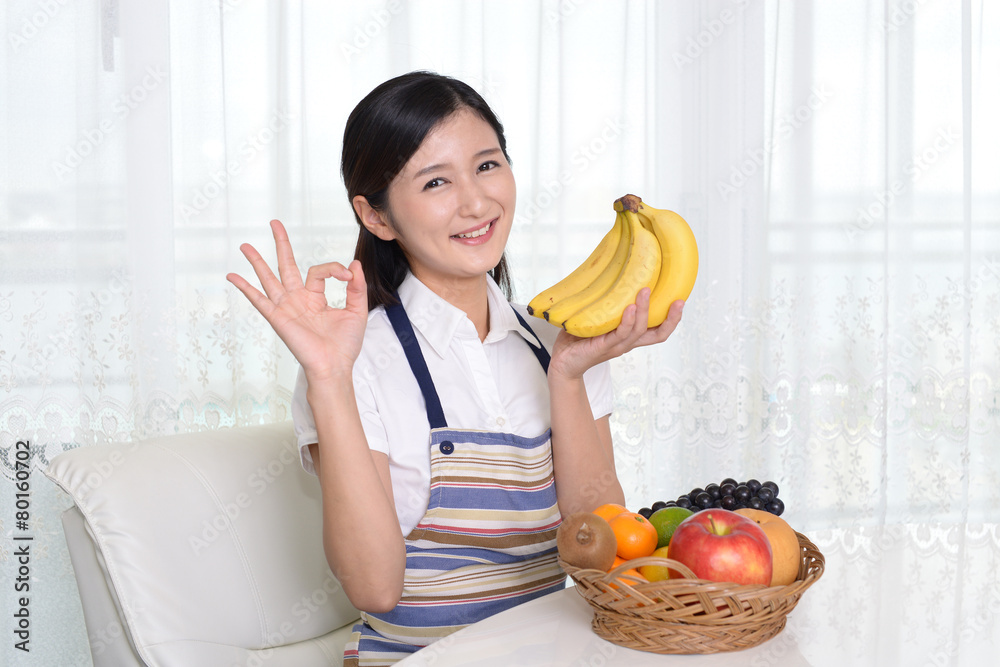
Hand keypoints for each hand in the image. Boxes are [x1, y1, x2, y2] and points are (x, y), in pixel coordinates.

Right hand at [227, 219, 367, 381]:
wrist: (335, 366)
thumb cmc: (345, 344)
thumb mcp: (357, 310)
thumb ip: (357, 287)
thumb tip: (354, 264)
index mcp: (315, 297)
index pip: (319, 271)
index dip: (335, 269)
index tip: (348, 276)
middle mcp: (298, 299)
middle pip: (286, 265)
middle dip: (281, 244)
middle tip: (274, 223)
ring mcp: (286, 308)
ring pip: (269, 278)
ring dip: (257, 261)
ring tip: (244, 245)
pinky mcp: (278, 318)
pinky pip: (259, 300)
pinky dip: (245, 287)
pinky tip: (232, 276)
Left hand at [547, 288, 682, 380]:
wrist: (562, 362)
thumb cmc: (578, 338)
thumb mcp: (597, 318)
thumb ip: (606, 303)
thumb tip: (608, 273)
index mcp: (629, 336)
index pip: (658, 331)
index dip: (672, 319)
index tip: (681, 300)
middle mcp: (627, 342)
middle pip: (658, 335)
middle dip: (671, 319)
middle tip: (678, 300)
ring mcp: (616, 346)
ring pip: (638, 330)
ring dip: (643, 310)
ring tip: (644, 291)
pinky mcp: (603, 347)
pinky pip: (619, 334)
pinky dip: (626, 321)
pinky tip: (628, 308)